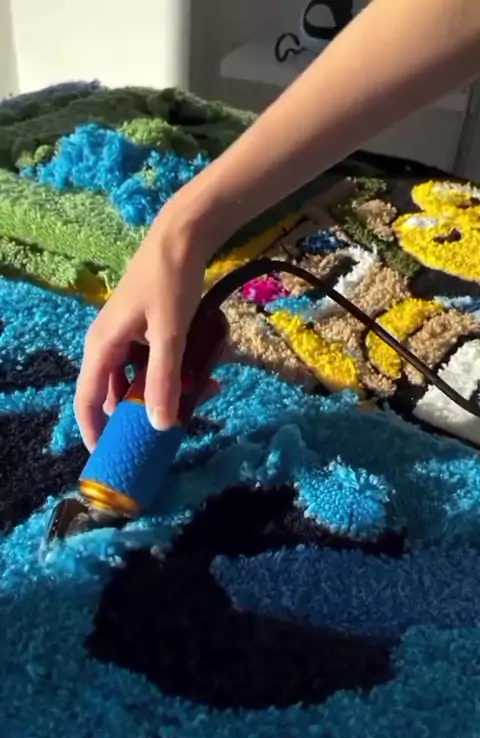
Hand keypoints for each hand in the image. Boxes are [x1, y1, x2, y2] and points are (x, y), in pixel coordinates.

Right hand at [75, 210, 205, 450]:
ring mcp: (127, 338)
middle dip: (145, 412)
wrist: (183, 237)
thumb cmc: (170, 282)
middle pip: (117, 395)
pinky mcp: (146, 332)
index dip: (95, 431)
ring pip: (140, 380)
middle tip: (175, 427)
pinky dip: (175, 374)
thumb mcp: (171, 334)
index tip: (110, 457)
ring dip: (167, 392)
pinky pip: (155, 364)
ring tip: (203, 396)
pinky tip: (206, 374)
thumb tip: (159, 425)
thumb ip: (165, 380)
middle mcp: (109, 345)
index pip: (88, 400)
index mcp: (102, 346)